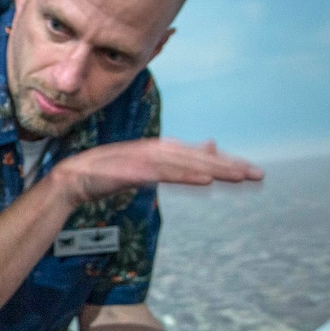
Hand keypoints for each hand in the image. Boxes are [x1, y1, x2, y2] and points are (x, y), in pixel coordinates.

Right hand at [52, 137, 262, 205]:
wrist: (72, 179)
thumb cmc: (107, 174)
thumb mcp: (143, 168)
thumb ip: (168, 165)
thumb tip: (188, 157)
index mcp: (160, 150)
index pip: (199, 156)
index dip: (226, 162)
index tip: (252, 172)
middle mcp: (156, 151)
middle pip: (198, 158)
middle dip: (228, 165)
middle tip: (257, 174)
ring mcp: (143, 160)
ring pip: (185, 165)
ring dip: (213, 169)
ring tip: (238, 176)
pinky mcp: (132, 171)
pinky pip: (163, 174)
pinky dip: (184, 175)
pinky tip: (204, 180)